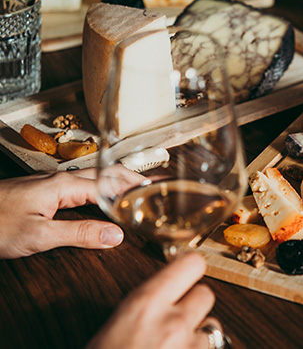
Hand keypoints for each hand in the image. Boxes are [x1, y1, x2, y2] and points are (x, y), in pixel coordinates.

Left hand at [0, 167, 142, 258]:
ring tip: (136, 188)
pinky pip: (83, 183)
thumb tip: (116, 235)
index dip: (134, 187)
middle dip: (131, 178)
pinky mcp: (46, 190)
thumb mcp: (39, 235)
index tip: (156, 189)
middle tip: (153, 186)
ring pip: (95, 176)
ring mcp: (53, 183)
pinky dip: (102, 186)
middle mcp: (62, 179)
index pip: (110, 184)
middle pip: (106, 173)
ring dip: (117, 180)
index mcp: (66, 186)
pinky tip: (104, 195)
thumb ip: (80, 234)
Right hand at [87, 253, 217, 348]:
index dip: (190, 268)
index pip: (192, 263)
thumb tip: (168, 292)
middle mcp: (174, 322)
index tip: (186, 273)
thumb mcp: (117, 327)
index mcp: (145, 304)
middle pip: (206, 294)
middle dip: (194, 305)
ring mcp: (192, 348)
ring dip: (198, 336)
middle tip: (177, 318)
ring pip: (212, 326)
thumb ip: (147, 305)